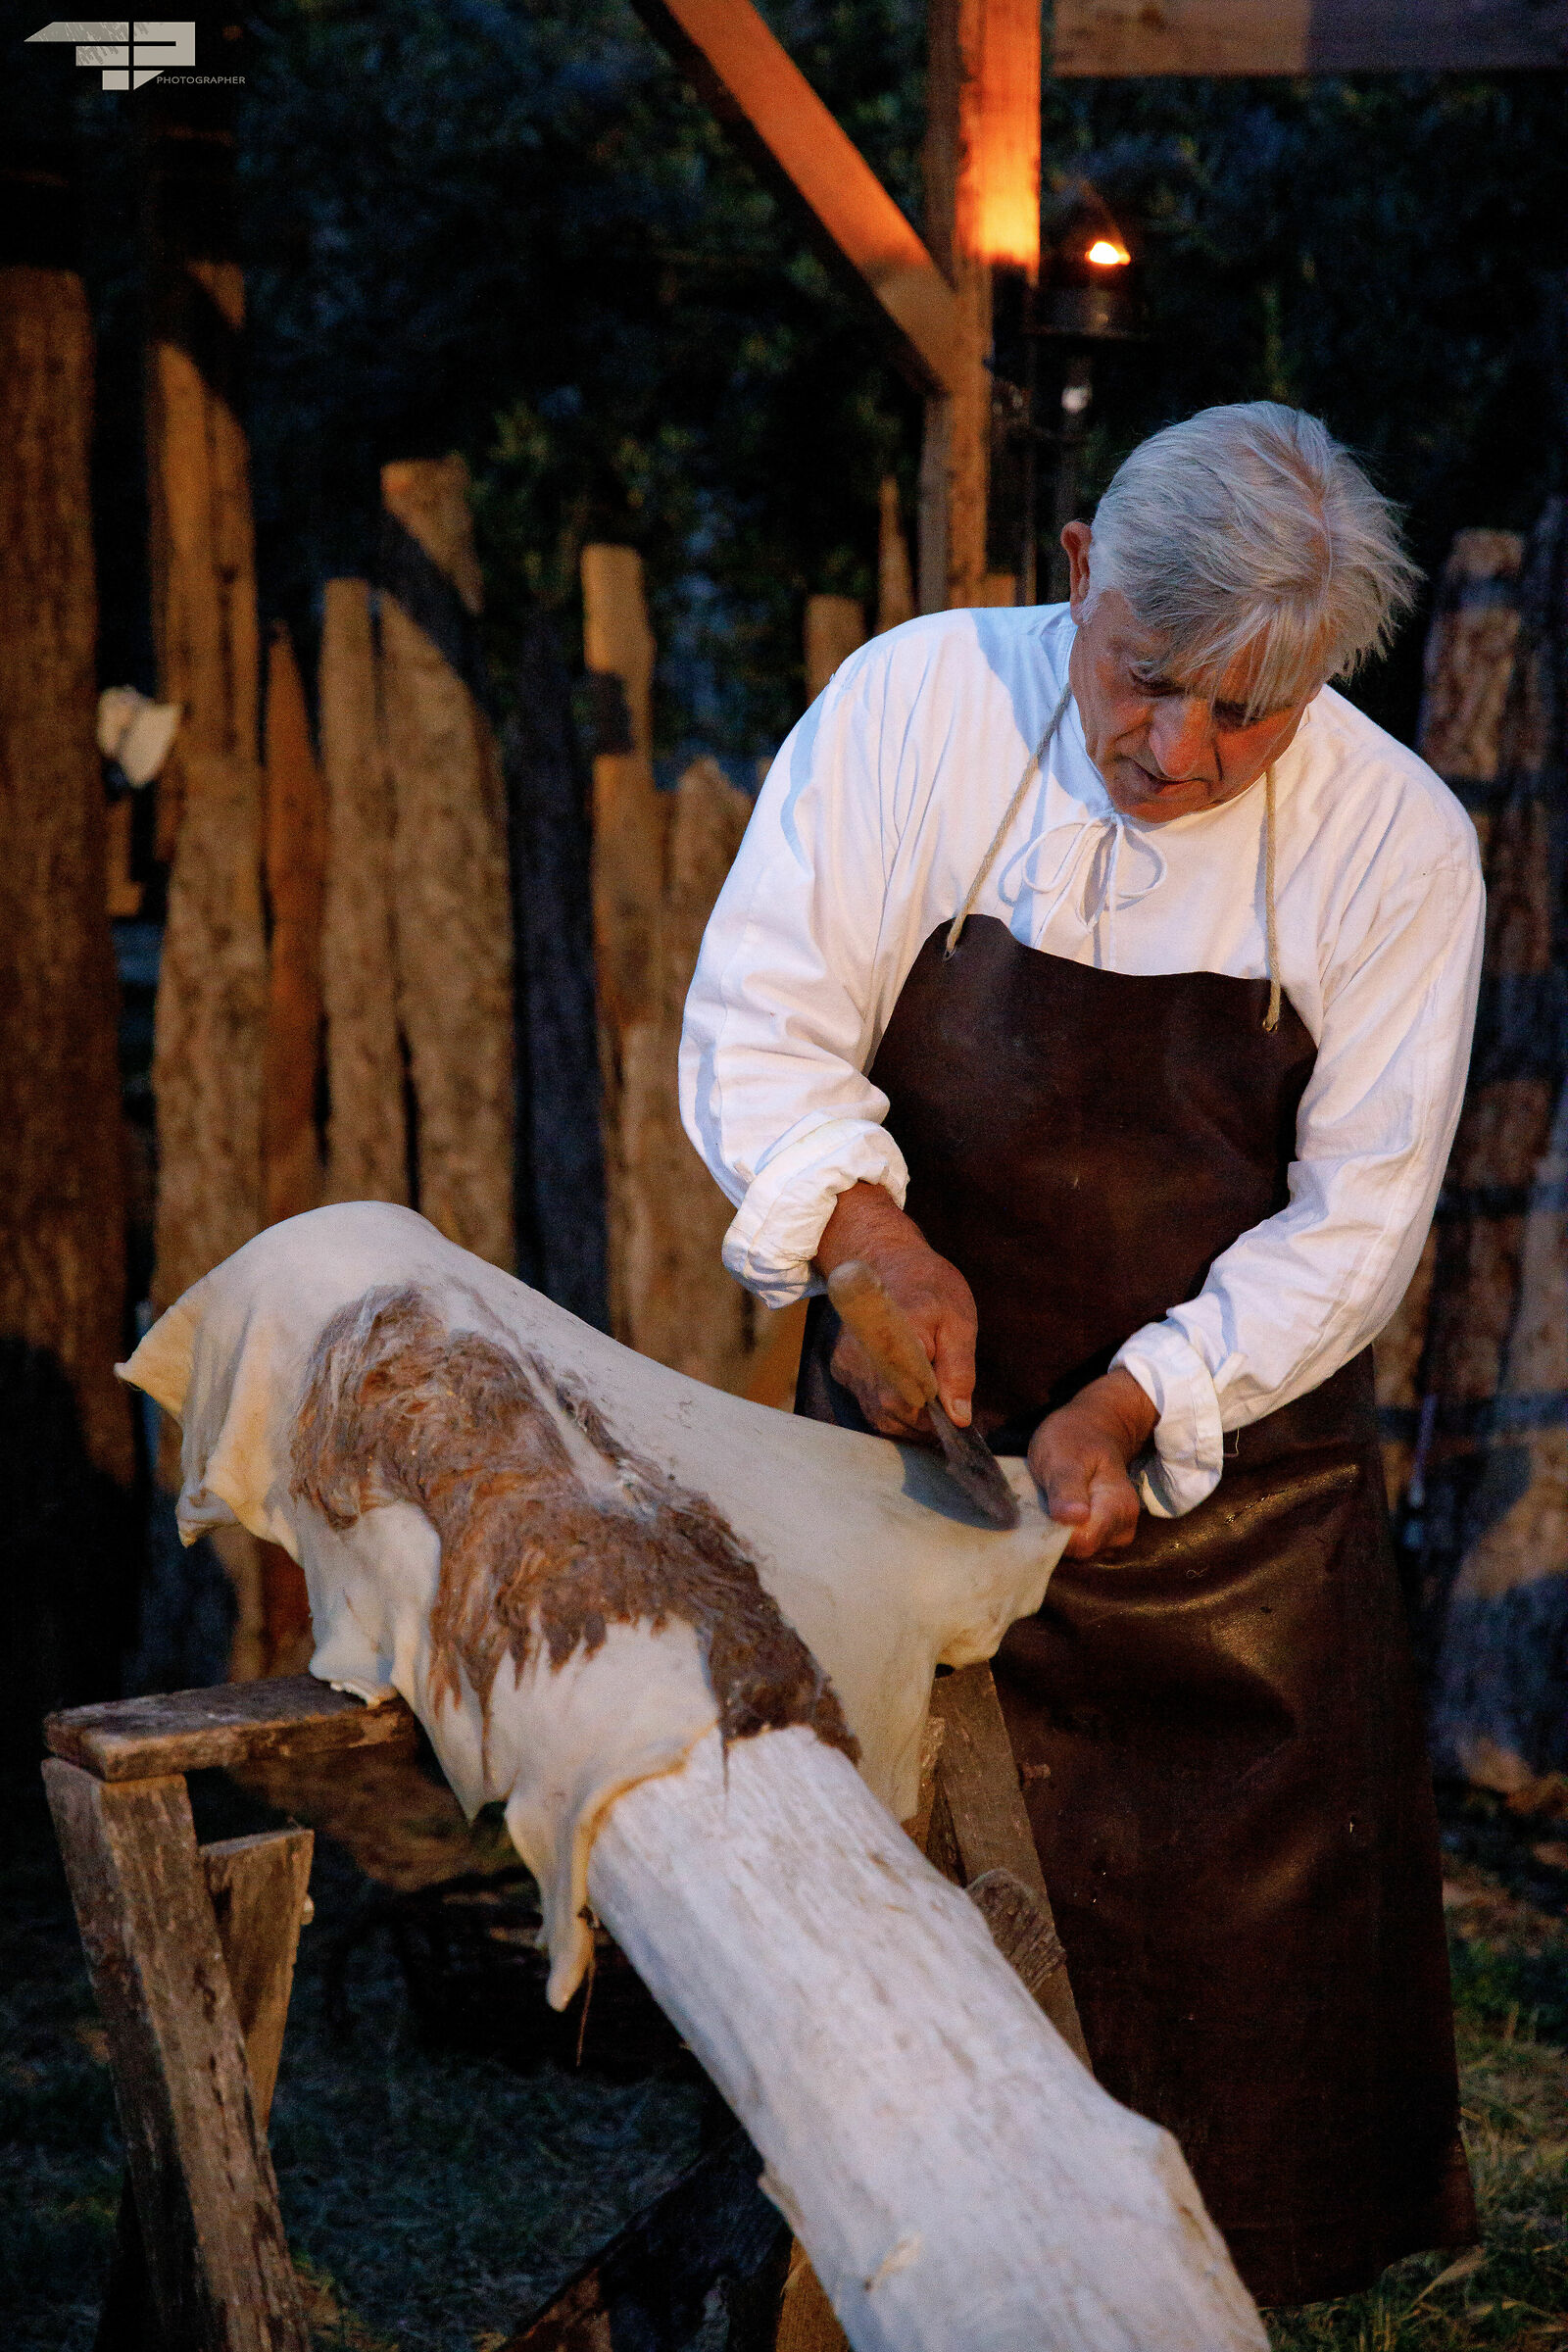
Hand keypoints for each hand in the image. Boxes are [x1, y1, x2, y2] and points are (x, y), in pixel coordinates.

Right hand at [813, 1182, 976, 1439]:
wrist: (883, 1258)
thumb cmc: (928, 1285)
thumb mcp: (958, 1320)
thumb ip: (959, 1370)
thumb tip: (959, 1417)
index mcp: (899, 1338)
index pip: (908, 1401)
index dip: (933, 1421)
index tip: (956, 1422)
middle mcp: (864, 1356)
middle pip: (892, 1415)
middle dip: (924, 1424)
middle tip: (951, 1413)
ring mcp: (848, 1365)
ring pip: (879, 1415)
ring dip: (909, 1419)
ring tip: (934, 1403)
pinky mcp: (842, 1370)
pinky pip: (869, 1405)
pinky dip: (892, 1408)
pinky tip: (911, 1392)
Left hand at [1028, 1369, 1157, 1559]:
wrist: (1094, 1428)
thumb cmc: (1075, 1438)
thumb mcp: (1062, 1457)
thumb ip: (1067, 1489)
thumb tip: (1075, 1518)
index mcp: (1117, 1507)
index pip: (1083, 1542)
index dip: (1056, 1535)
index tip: (1039, 1513)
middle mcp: (1123, 1526)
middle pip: (1082, 1551)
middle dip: (1055, 1536)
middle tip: (1040, 1504)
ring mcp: (1116, 1533)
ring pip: (1080, 1551)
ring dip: (1058, 1535)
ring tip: (1046, 1505)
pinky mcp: (1105, 1534)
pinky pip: (1080, 1545)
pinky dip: (1064, 1534)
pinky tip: (1053, 1514)